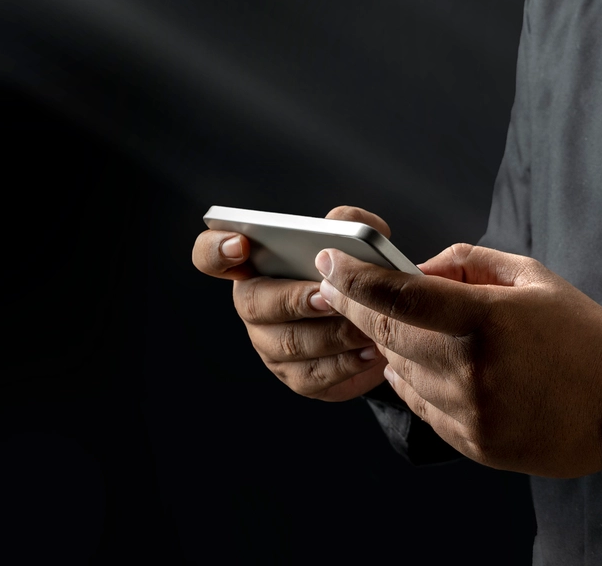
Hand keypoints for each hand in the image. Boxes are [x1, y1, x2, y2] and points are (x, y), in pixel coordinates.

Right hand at [191, 206, 389, 400]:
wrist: (389, 326)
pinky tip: (370, 350)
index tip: (240, 245)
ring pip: (288, 343)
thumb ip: (352, 223)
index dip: (216, 250)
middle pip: (254, 303)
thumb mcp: (361, 243)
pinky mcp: (298, 378)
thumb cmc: (361, 277)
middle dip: (293, 299)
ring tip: (366, 325)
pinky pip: (313, 375)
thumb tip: (338, 223)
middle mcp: (256, 306)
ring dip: (330, 334)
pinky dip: (345, 363)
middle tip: (328, 296)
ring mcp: (272, 345)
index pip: (212, 256)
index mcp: (258, 266)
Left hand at [315, 244, 601, 477]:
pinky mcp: (472, 443)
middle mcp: (470, 370)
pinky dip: (415, 381)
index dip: (357, 278)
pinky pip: (421, 406)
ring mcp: (469, 412)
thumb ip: (467, 265)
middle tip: (339, 290)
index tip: (331, 262)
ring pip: (399, 373)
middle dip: (357, 310)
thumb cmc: (579, 333)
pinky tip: (435, 365)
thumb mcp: (532, 278)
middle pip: (386, 337)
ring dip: (394, 348)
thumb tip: (416, 272)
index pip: (400, 297)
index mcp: (488, 320)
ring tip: (417, 330)